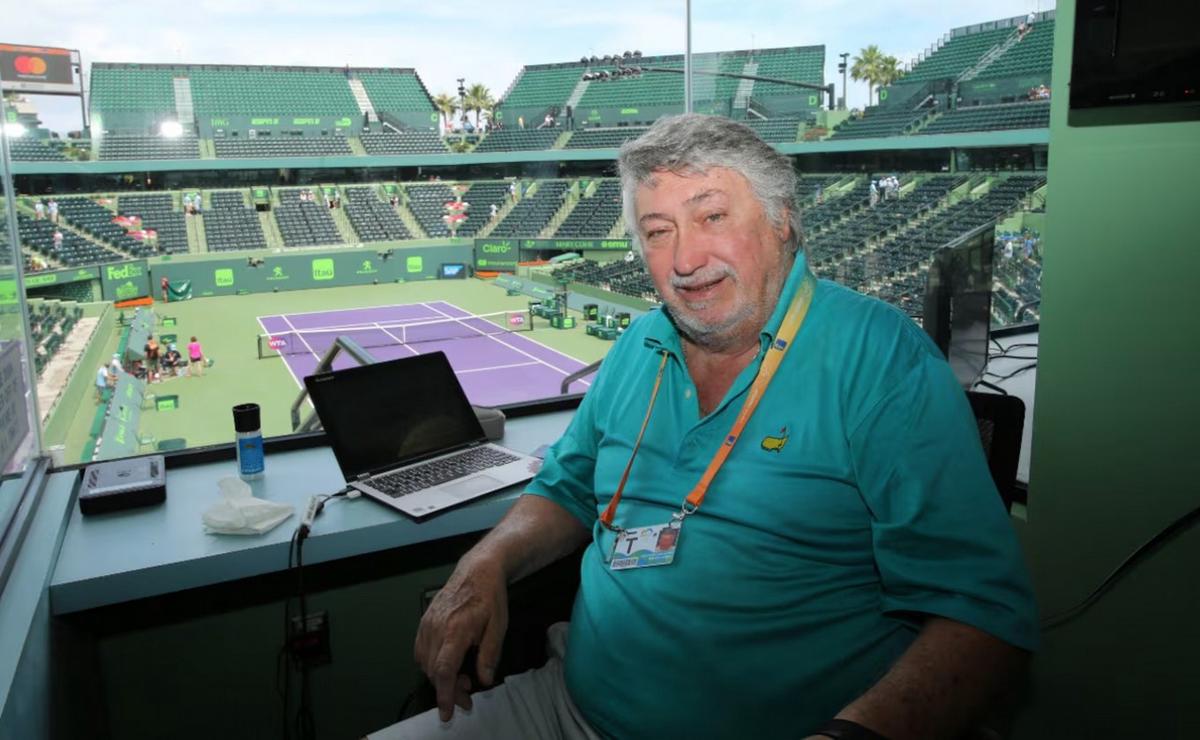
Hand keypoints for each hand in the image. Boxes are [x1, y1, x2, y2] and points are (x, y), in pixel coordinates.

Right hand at [413, 555, 508, 721]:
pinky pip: (420, 650)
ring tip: (462, 678)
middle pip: (433, 671)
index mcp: (456, 629)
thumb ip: (489, 655)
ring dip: (440, 677)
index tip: (447, 711)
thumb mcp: (498, 626)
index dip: (444, 694)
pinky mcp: (424, 621)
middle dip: (448, 690)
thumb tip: (484, 679)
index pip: (443, 670)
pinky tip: (447, 664)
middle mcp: (436, 627)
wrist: (477, 570)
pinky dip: (430, 664)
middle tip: (467, 696)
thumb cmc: (490, 596)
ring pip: (424, 663)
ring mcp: (427, 623)